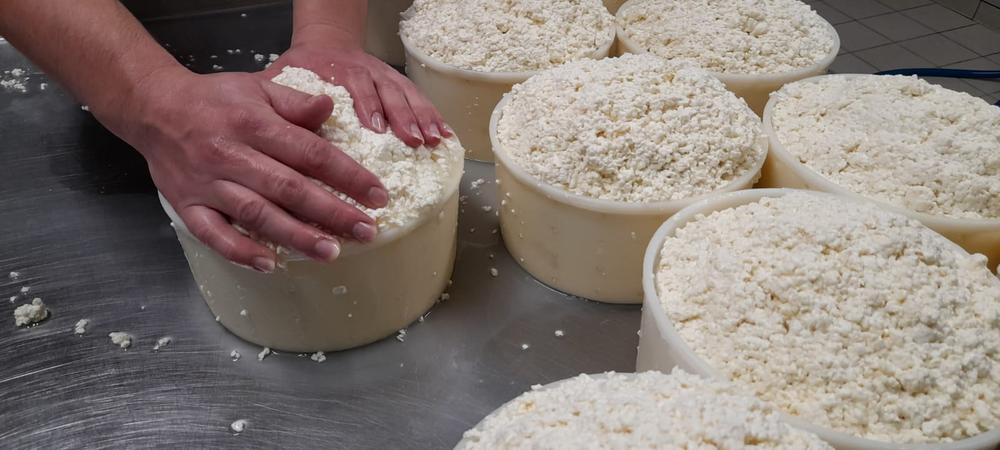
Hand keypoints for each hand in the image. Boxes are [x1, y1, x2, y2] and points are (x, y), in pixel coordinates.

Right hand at [100, 66, 387, 271]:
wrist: (153, 108)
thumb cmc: (214, 99)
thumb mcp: (258, 87)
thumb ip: (295, 101)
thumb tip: (330, 109)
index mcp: (254, 124)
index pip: (310, 152)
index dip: (347, 175)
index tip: (377, 195)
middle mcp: (231, 155)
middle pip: (288, 188)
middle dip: (331, 212)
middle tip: (366, 230)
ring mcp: (208, 184)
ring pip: (256, 214)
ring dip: (295, 236)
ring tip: (330, 252)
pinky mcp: (188, 206)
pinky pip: (213, 234)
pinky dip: (239, 251)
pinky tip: (269, 265)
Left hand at [262, 45, 450, 146]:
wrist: (326, 41)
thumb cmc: (302, 68)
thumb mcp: (283, 76)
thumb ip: (278, 96)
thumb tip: (271, 124)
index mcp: (337, 69)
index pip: (354, 84)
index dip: (367, 105)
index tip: (375, 128)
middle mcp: (365, 70)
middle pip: (387, 91)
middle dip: (403, 116)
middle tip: (413, 140)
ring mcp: (384, 76)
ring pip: (407, 93)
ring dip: (423, 117)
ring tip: (434, 140)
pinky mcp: (397, 83)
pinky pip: (418, 97)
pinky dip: (433, 115)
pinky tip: (444, 134)